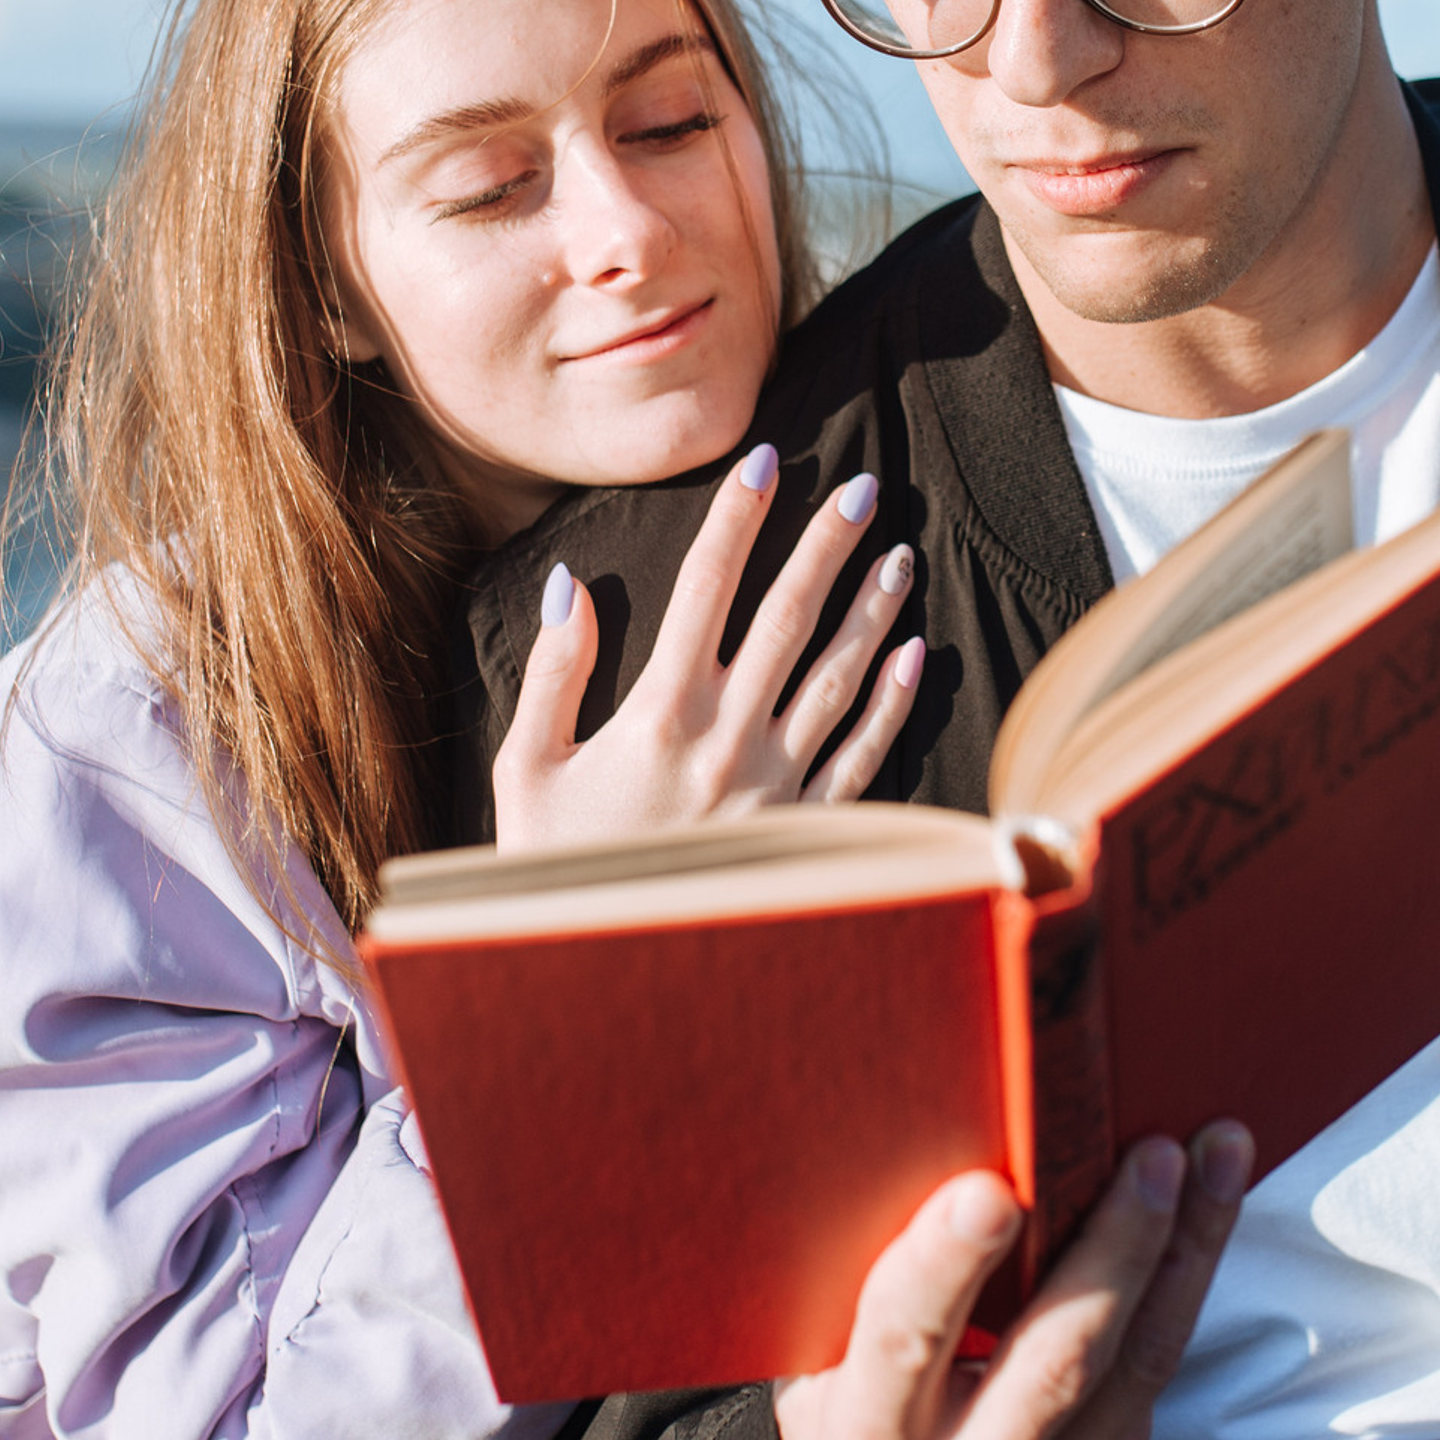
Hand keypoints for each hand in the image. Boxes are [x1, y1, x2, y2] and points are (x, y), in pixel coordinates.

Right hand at [492, 444, 923, 850]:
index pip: (704, 589)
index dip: (735, 518)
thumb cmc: (555, 869)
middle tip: (861, 487)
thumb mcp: (525, 771)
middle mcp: (726, 741)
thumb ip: (553, 674)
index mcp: (657, 715)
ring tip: (898, 553)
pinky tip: (914, 655)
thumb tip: (566, 583)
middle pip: (787, 619)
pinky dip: (892, 706)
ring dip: (871, 612)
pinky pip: (862, 759)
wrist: (602, 980)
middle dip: (825, 546)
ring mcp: (776, 788)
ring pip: (838, 680)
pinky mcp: (806, 833)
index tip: (761, 459)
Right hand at [773, 1122, 1253, 1439]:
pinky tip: (1208, 1198)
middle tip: (1154, 1155)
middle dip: (1115, 1249)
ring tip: (1216, 1151)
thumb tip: (940, 1131)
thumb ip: (872, 1264)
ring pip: (1139, 1362)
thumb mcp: (824, 1338)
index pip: (906, 1344)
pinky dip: (1187, 1271)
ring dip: (1187, 1246)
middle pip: (1058, 1362)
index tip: (987, 1191)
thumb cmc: (843, 1380)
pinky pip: (1158, 1364)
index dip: (945, 1268)